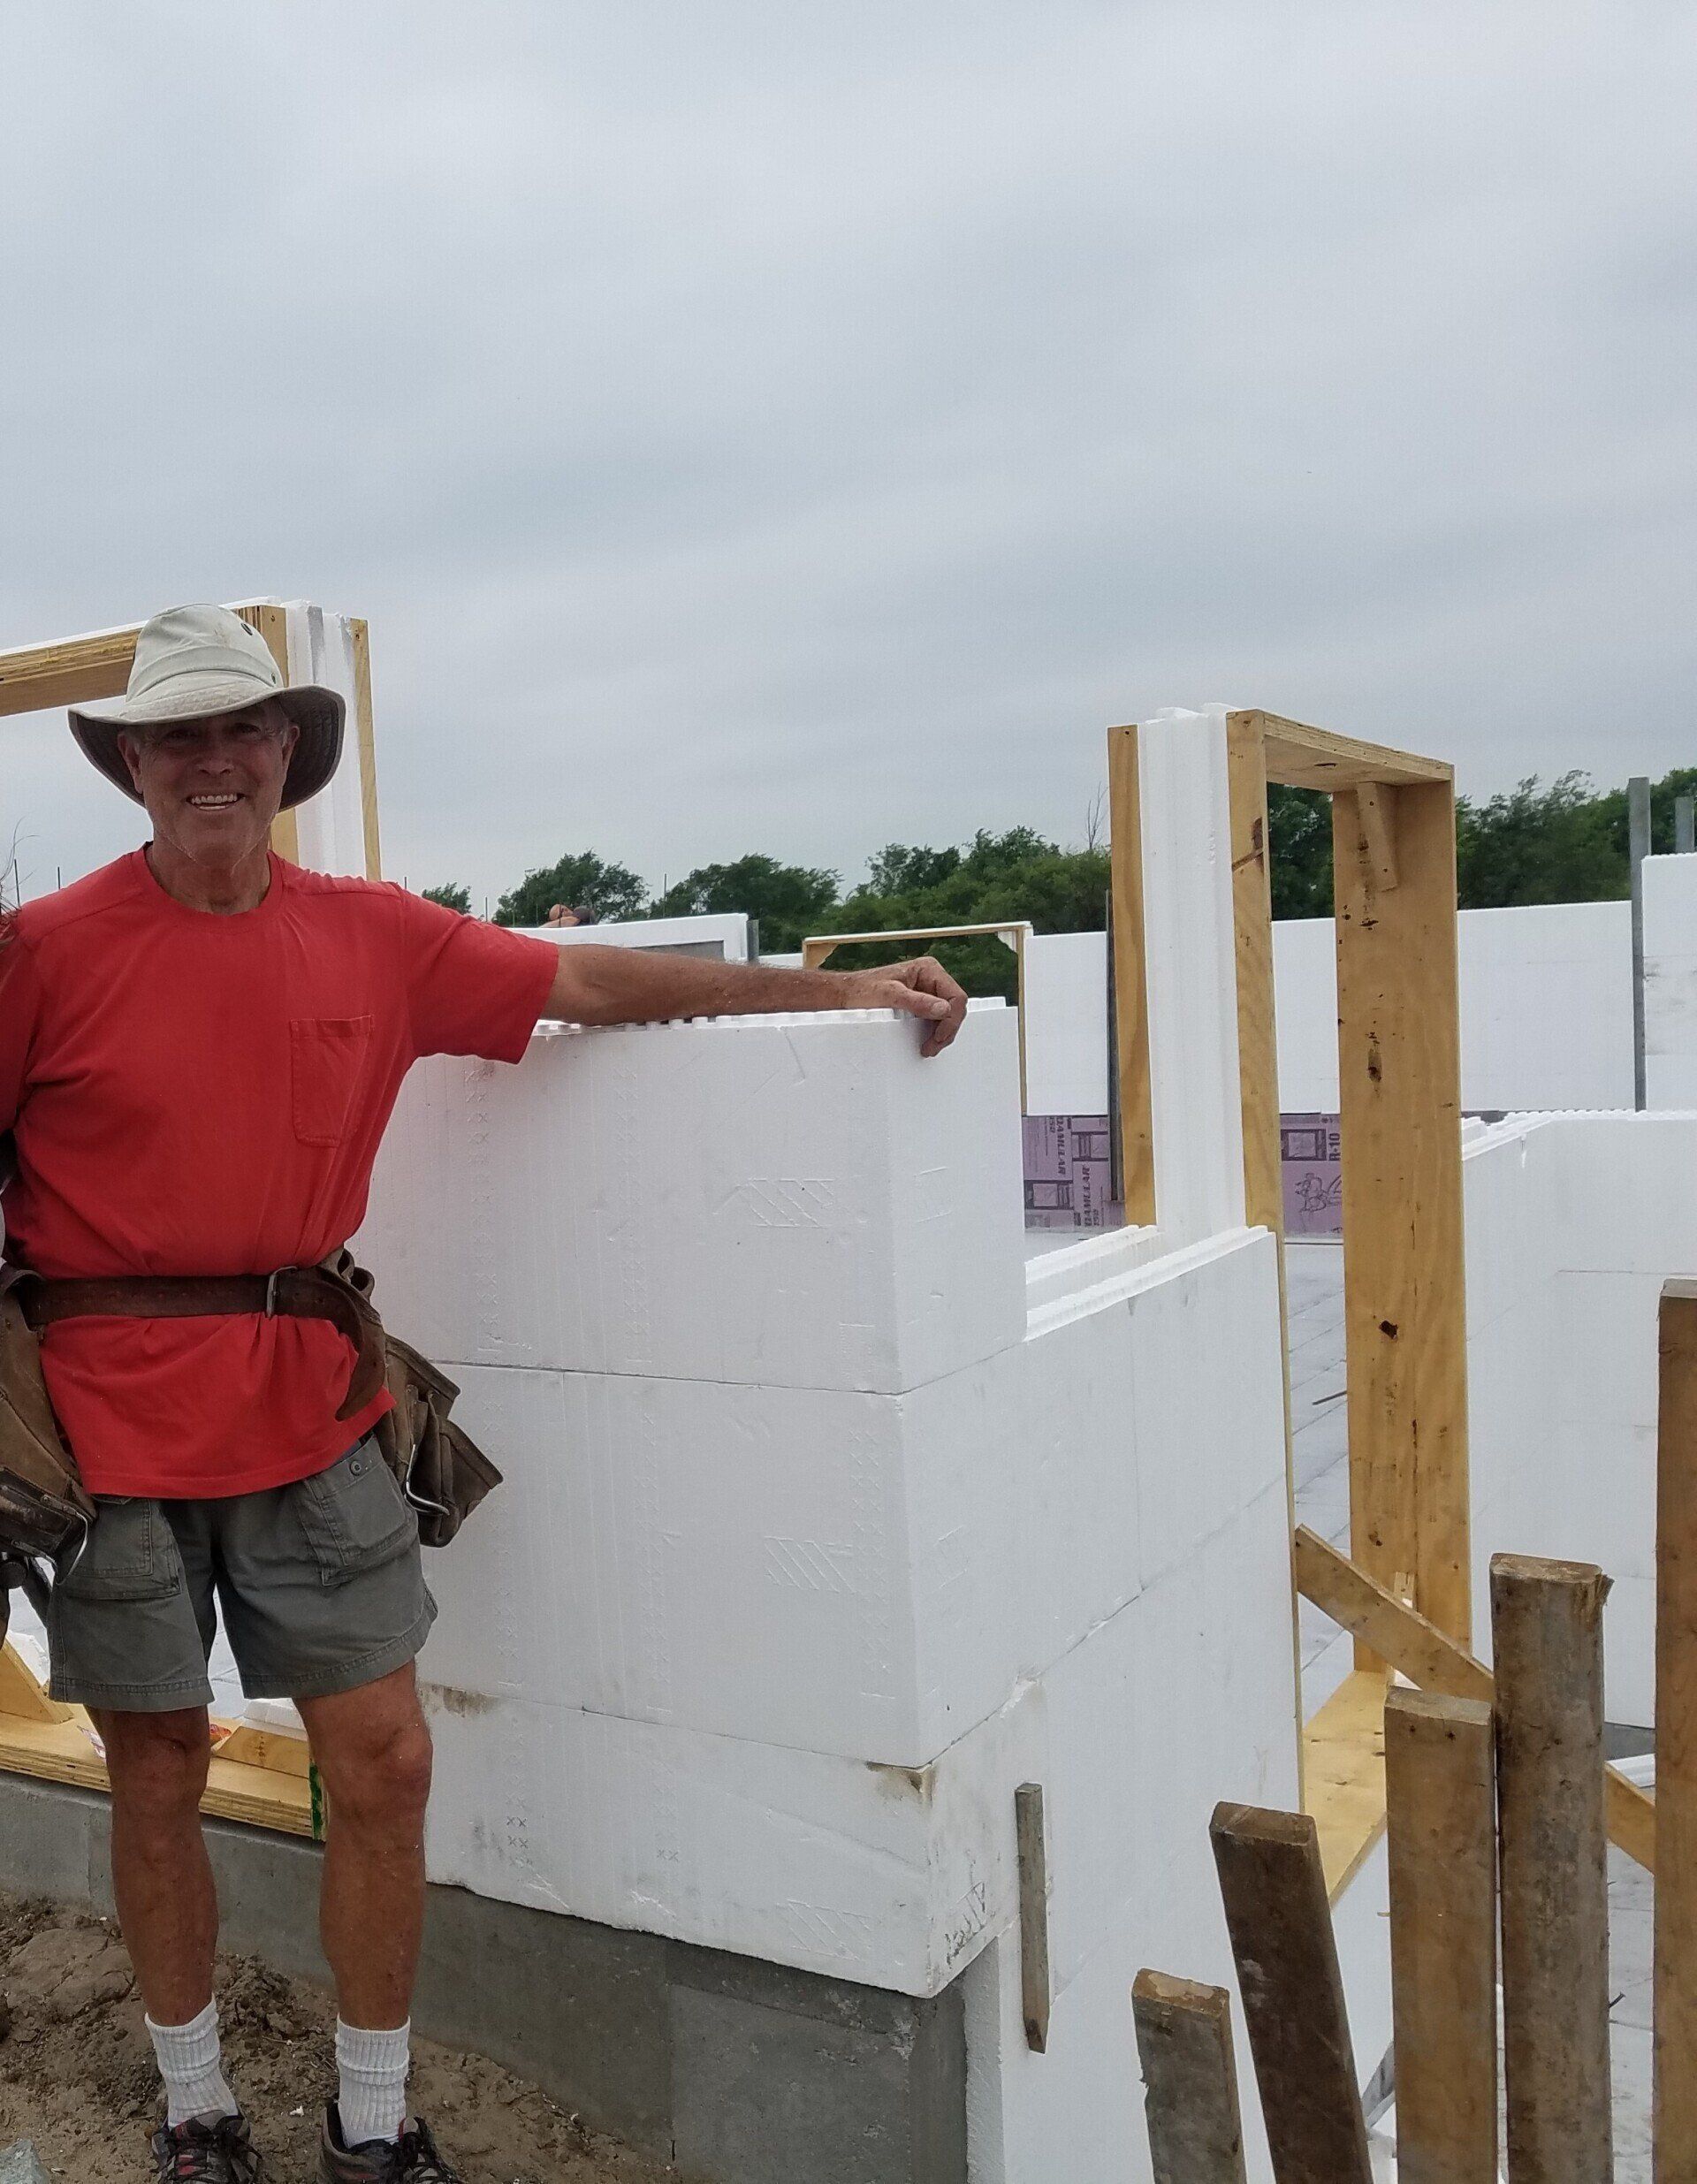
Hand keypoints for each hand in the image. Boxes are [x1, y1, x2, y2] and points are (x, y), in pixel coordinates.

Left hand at [843, 956, 967, 1057]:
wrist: (847, 995)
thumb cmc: (862, 990)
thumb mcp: (889, 996)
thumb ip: (917, 1001)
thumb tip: (943, 1009)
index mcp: (928, 969)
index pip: (956, 996)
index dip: (951, 1019)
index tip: (937, 1036)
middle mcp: (931, 977)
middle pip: (955, 1007)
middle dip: (947, 1029)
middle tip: (931, 1047)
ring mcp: (927, 990)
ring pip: (949, 1015)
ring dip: (942, 1033)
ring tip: (928, 1047)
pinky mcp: (922, 1002)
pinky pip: (938, 1018)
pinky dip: (935, 1031)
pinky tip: (926, 1040)